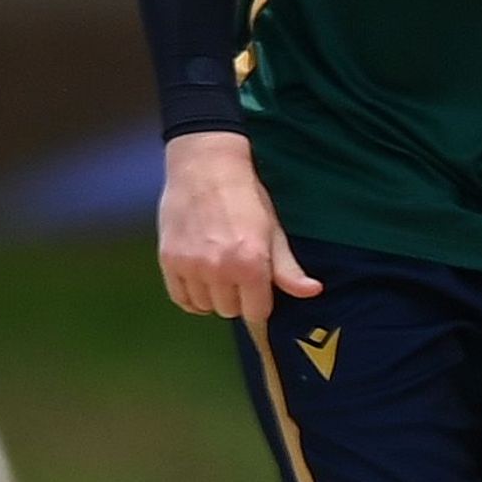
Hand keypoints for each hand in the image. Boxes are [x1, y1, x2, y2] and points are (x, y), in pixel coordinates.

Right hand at [157, 131, 320, 327]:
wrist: (204, 169)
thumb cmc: (246, 199)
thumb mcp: (274, 232)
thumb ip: (289, 269)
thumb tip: (312, 291)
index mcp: (251, 264)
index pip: (257, 313)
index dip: (260, 306)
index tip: (259, 298)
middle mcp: (219, 270)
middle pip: (230, 311)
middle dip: (238, 299)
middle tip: (239, 275)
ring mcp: (191, 266)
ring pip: (205, 307)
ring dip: (214, 297)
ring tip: (219, 273)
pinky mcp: (168, 261)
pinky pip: (180, 299)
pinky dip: (191, 296)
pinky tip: (201, 281)